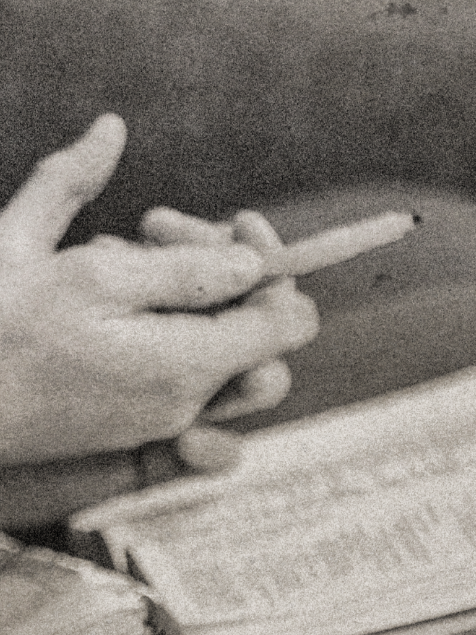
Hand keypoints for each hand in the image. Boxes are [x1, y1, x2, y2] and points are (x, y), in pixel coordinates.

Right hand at [0, 114, 318, 465]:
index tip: (237, 222)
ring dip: (187, 281)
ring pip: (217, 333)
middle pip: (255, 322)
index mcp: (190, 367)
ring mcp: (163, 412)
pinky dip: (159, 310)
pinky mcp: (135, 411)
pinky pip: (178, 352)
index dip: (275, 264)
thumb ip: (191, 269)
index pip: (288, 320)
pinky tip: (108, 281)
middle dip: (223, 262)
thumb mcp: (96, 277)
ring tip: (124, 249)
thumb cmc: (2, 331)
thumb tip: (255, 260)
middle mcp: (189, 400)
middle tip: (157, 227)